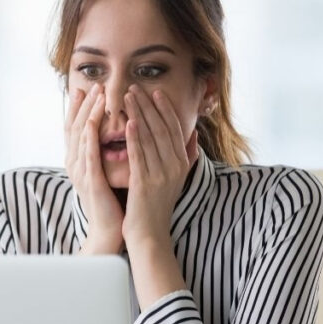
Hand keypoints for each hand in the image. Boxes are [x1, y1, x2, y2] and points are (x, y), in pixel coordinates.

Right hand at [64, 83, 124, 253]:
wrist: (110, 230)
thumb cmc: (114, 201)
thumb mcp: (110, 172)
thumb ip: (111, 152)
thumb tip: (121, 131)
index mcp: (81, 161)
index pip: (79, 127)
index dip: (83, 107)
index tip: (90, 87)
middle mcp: (76, 163)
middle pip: (76, 127)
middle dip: (85, 104)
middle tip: (93, 84)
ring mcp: (81, 172)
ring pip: (82, 136)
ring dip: (88, 113)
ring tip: (96, 95)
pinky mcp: (90, 181)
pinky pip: (89, 155)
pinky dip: (91, 136)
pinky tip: (95, 121)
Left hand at [122, 84, 198, 249]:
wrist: (150, 236)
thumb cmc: (158, 206)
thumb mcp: (177, 180)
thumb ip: (187, 156)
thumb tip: (195, 135)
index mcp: (182, 164)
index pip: (174, 129)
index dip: (165, 109)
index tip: (155, 92)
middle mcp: (174, 167)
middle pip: (162, 129)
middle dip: (149, 106)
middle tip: (136, 88)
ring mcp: (161, 175)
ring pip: (149, 138)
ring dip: (139, 115)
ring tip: (127, 97)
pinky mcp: (145, 184)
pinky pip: (140, 156)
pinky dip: (135, 138)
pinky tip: (129, 123)